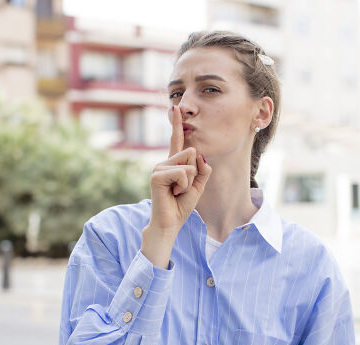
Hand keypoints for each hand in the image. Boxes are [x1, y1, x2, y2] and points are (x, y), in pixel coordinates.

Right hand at [147, 105, 211, 236]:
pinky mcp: (157, 175)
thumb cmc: (182, 205)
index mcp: (174, 163)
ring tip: (177, 192)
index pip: (177, 140)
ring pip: (189, 164)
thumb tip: (199, 156)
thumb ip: (202, 170)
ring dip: (189, 182)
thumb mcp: (198, 186)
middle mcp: (164, 162)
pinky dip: (184, 186)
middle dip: (195, 172)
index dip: (176, 123)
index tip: (174, 106)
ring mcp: (159, 168)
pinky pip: (183, 173)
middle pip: (191, 152)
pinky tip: (173, 194)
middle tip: (183, 188)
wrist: (171, 223)